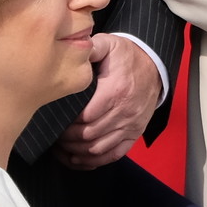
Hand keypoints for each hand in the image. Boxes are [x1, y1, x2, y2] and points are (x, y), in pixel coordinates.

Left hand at [55, 36, 164, 169]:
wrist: (154, 67)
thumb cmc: (127, 57)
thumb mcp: (110, 45)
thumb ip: (91, 47)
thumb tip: (71, 49)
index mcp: (115, 91)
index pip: (85, 117)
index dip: (66, 123)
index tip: (53, 121)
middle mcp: (124, 112)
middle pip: (89, 135)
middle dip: (67, 139)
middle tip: (52, 135)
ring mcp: (130, 126)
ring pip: (98, 149)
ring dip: (76, 152)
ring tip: (60, 148)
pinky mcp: (134, 134)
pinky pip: (113, 155)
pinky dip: (93, 161)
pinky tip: (77, 159)